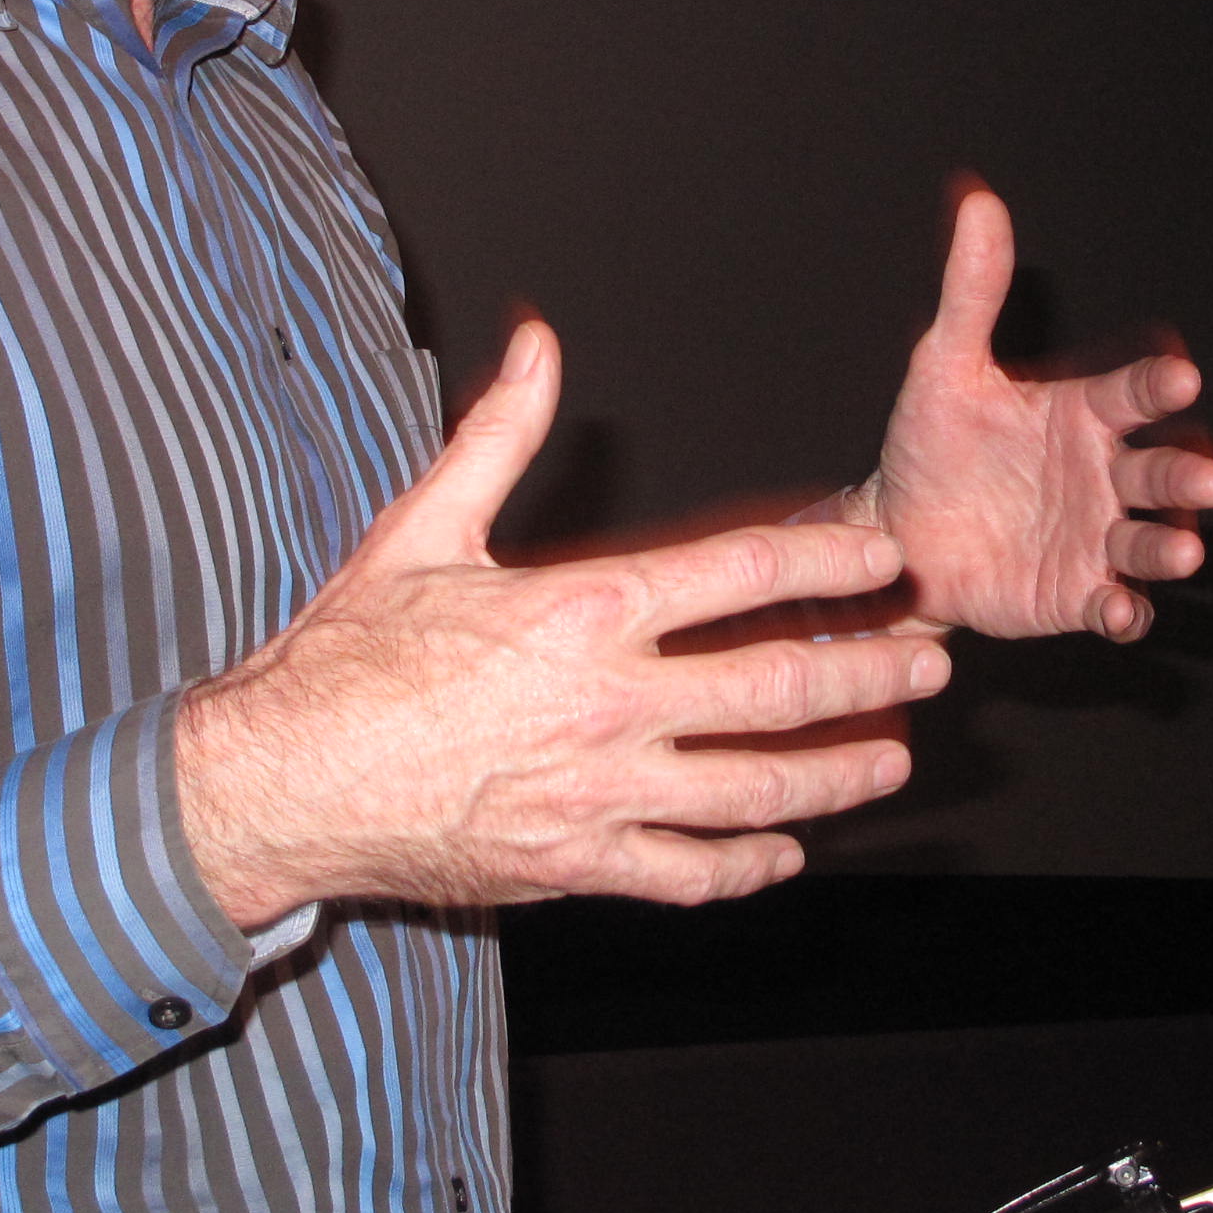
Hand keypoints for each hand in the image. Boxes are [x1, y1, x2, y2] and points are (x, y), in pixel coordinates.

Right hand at [174, 320, 944, 924]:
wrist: (281, 779)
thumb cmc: (346, 654)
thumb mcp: (422, 527)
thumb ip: (498, 433)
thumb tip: (536, 341)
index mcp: (585, 611)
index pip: (745, 576)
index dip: (833, 565)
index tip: (889, 562)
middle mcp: (610, 705)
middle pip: (778, 688)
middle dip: (869, 672)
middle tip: (930, 661)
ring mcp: (600, 793)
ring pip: (754, 790)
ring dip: (837, 774)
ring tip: (893, 759)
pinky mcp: (576, 864)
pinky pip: (687, 871)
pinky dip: (746, 864)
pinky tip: (784, 853)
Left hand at [845, 181, 1212, 639]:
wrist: (893, 532)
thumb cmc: (929, 445)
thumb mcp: (944, 366)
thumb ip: (972, 293)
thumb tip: (979, 202)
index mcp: (1082, 415)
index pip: (1131, 395)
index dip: (1156, 388)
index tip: (1181, 379)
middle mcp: (1102, 476)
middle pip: (1157, 471)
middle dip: (1184, 475)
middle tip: (1208, 480)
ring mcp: (1094, 538)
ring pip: (1147, 541)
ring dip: (1168, 547)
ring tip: (1180, 551)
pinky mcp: (1074, 594)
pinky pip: (1111, 605)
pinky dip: (1124, 611)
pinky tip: (1121, 611)